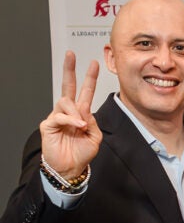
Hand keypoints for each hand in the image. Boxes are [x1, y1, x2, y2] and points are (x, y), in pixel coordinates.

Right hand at [40, 51, 101, 178]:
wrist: (71, 168)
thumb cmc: (82, 153)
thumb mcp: (95, 136)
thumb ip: (93, 121)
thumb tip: (86, 110)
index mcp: (81, 113)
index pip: (85, 92)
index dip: (89, 78)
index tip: (94, 63)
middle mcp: (68, 112)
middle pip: (68, 86)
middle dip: (69, 70)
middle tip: (71, 55)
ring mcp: (57, 117)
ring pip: (65, 102)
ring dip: (76, 112)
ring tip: (82, 125)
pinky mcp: (48, 125)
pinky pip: (59, 116)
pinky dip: (70, 120)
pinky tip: (78, 126)